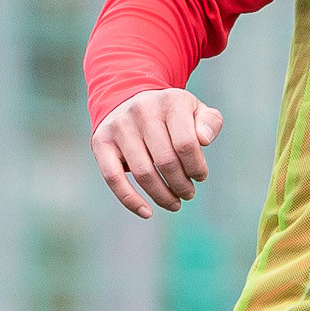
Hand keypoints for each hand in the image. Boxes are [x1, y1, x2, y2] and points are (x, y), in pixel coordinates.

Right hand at [93, 88, 223, 216]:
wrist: (129, 98)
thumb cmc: (170, 113)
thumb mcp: (195, 109)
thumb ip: (209, 122)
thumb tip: (204, 140)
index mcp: (170, 102)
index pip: (186, 144)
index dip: (196, 168)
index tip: (200, 177)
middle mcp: (142, 111)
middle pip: (166, 161)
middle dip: (181, 185)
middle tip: (188, 194)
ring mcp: (119, 126)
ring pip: (143, 173)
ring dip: (162, 196)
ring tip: (175, 204)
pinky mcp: (101, 141)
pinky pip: (113, 178)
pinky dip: (130, 200)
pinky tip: (147, 212)